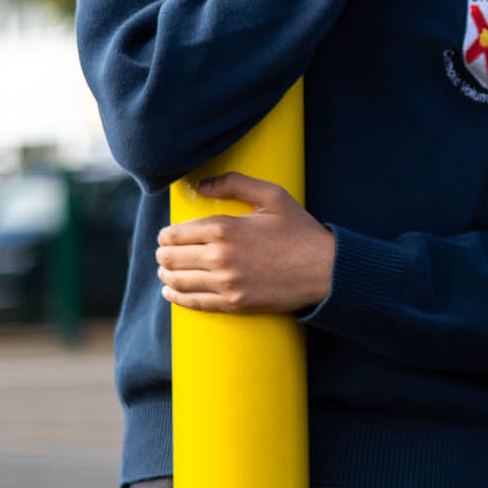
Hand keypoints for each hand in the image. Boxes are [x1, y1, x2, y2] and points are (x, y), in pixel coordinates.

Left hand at [155, 171, 335, 314]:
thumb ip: (234, 183)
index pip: (175, 233)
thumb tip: (200, 185)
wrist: (324, 270)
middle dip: (163, 254)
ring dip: (166, 276)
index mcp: (224, 228)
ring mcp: (225, 283)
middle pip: (171, 258)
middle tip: (164, 253)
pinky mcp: (233, 303)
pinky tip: (171, 293)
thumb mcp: (272, 196)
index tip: (167, 236)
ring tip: (165, 272)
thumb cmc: (299, 231)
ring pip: (178, 281)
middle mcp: (219, 256)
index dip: (166, 235)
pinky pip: (194, 302)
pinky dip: (177, 298)